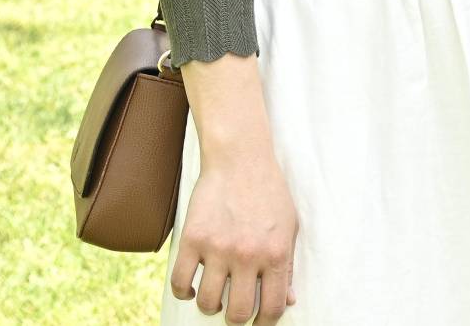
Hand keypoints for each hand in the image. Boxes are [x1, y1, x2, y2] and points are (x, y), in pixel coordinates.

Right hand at [169, 144, 297, 324]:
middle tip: (235, 311)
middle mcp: (247, 255)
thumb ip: (287, 266)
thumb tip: (289, 300)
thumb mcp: (289, 228)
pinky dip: (184, 292)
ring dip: (211, 306)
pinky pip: (180, 282)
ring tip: (215, 297)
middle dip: (237, 318)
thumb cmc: (270, 193)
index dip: (266, 322)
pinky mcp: (192, 239)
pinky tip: (192, 287)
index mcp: (275, 253)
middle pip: (238, 313)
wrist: (241, 160)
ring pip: (208, 302)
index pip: (273, 307)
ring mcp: (218, 248)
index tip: (260, 322)